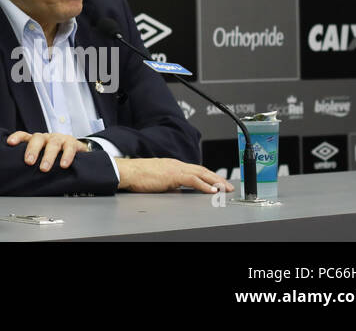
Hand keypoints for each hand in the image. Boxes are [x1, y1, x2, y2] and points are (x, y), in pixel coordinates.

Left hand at [7, 131, 88, 170]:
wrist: (76, 149)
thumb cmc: (54, 155)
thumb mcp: (42, 156)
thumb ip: (32, 162)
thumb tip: (17, 176)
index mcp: (37, 140)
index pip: (24, 135)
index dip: (17, 137)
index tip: (10, 143)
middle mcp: (46, 138)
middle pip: (37, 138)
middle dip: (32, 149)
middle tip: (29, 162)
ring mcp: (59, 139)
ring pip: (53, 144)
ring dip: (48, 156)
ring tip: (44, 168)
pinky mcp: (72, 143)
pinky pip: (69, 148)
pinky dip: (66, 156)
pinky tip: (63, 165)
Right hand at [114, 158, 235, 193]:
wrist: (127, 171)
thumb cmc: (137, 175)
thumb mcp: (157, 178)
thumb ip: (168, 181)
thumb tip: (175, 188)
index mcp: (172, 165)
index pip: (195, 169)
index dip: (208, 175)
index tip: (218, 182)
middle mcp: (176, 164)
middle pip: (202, 170)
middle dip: (217, 178)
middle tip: (228, 186)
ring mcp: (175, 168)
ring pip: (201, 173)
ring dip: (215, 181)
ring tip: (225, 188)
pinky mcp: (173, 175)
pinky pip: (193, 180)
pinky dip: (204, 185)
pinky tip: (212, 190)